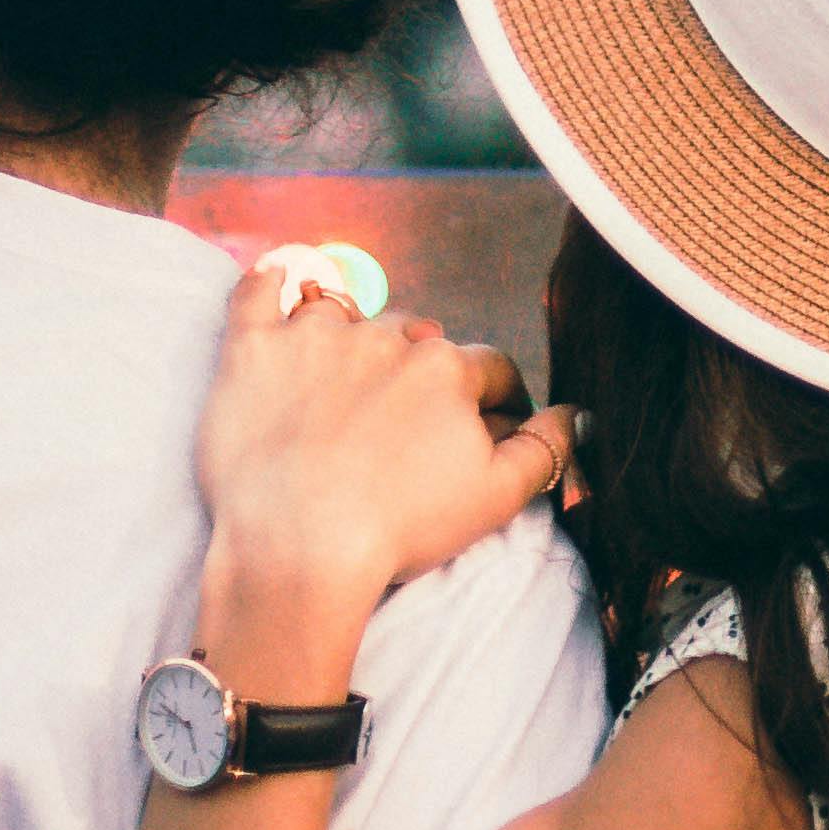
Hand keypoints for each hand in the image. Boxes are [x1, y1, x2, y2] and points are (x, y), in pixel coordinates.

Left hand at [195, 272, 572, 673]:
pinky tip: (278, 281)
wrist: (297, 548)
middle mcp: (387, 337)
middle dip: (418, 373)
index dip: (493, 401)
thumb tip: (575, 413)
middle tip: (401, 425)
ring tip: (340, 377)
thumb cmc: (399, 530)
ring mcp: (315, 338)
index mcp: (447, 370)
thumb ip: (543, 449)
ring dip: (351, 338)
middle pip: (416, 340)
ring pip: (346, 316)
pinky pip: (260, 291)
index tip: (484, 429)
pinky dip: (271, 282)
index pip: (487, 369)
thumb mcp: (494, 499)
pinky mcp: (253, 350)